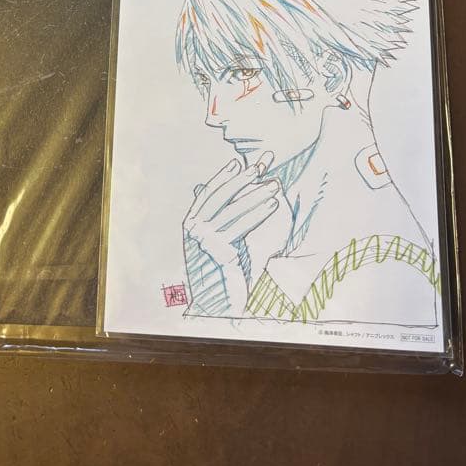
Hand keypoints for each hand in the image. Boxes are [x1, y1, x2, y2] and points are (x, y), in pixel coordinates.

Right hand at [183, 153, 279, 315]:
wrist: (218, 303)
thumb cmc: (220, 269)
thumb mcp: (217, 237)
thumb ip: (216, 212)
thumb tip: (210, 184)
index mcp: (191, 223)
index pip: (209, 194)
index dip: (224, 177)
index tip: (239, 161)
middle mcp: (194, 230)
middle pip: (221, 197)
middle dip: (243, 179)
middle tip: (262, 164)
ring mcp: (205, 240)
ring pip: (234, 210)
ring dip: (256, 194)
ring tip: (274, 184)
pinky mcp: (220, 251)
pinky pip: (242, 226)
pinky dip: (258, 212)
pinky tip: (272, 205)